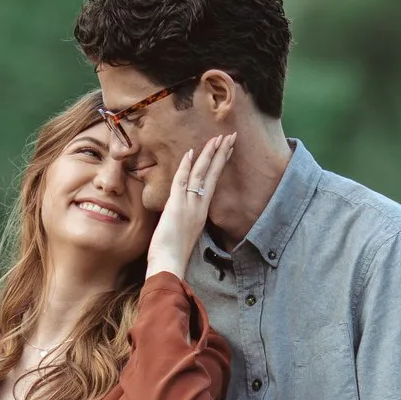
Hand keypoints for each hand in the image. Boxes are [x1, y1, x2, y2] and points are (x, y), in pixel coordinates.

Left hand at [145, 132, 236, 281]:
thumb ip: (186, 219)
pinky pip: (182, 181)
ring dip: (209, 154)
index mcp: (202, 212)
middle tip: (230, 136)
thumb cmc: (174, 254)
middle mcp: (199, 206)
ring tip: (218, 138)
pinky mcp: (177, 205)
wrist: (170, 264)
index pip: (213, 182)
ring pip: (201, 174)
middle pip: (213, 174)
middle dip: (222, 153)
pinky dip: (185, 166)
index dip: (220, 164)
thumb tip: (182, 212)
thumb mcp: (184, 233)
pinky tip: (191, 152)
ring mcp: (189, 205)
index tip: (227, 149)